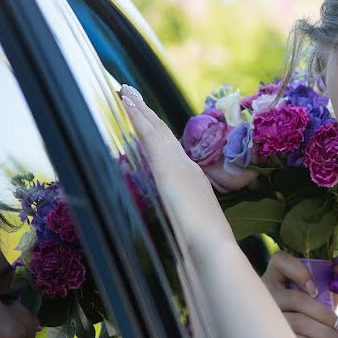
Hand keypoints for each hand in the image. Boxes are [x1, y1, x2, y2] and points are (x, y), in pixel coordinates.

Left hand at [119, 85, 233, 250]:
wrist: (212, 245)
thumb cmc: (207, 246)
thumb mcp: (196, 231)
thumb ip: (189, 226)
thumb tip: (187, 244)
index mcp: (192, 180)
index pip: (171, 151)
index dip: (158, 133)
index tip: (147, 119)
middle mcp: (185, 166)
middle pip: (163, 134)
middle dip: (147, 114)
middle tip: (131, 94)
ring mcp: (176, 163)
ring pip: (154, 128)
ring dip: (139, 108)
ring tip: (125, 90)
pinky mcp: (165, 164)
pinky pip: (148, 133)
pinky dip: (137, 115)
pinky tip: (125, 99)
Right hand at [261, 251, 337, 337]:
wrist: (286, 328)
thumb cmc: (305, 303)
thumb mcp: (317, 288)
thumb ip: (330, 278)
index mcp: (276, 273)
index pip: (282, 262)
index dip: (300, 274)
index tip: (316, 291)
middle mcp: (266, 291)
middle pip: (297, 300)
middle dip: (324, 315)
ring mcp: (266, 315)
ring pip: (296, 324)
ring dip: (324, 335)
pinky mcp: (271, 336)